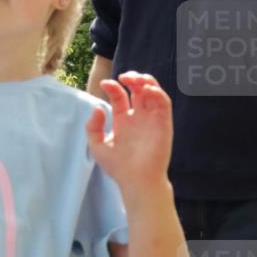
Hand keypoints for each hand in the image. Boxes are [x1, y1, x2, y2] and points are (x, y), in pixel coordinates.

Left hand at [86, 72, 172, 192]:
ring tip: (136, 79)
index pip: (120, 96)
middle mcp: (139, 117)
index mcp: (124, 121)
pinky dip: (158, 92)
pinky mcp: (164, 123)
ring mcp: (152, 119)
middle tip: (124, 77)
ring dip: (146, 80)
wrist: (137, 180)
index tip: (105, 84)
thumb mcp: (97, 146)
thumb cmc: (118, 167)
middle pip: (138, 90)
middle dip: (132, 78)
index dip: (113, 87)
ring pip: (153, 92)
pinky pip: (164, 102)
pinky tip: (147, 90)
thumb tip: (98, 107)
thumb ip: (93, 127)